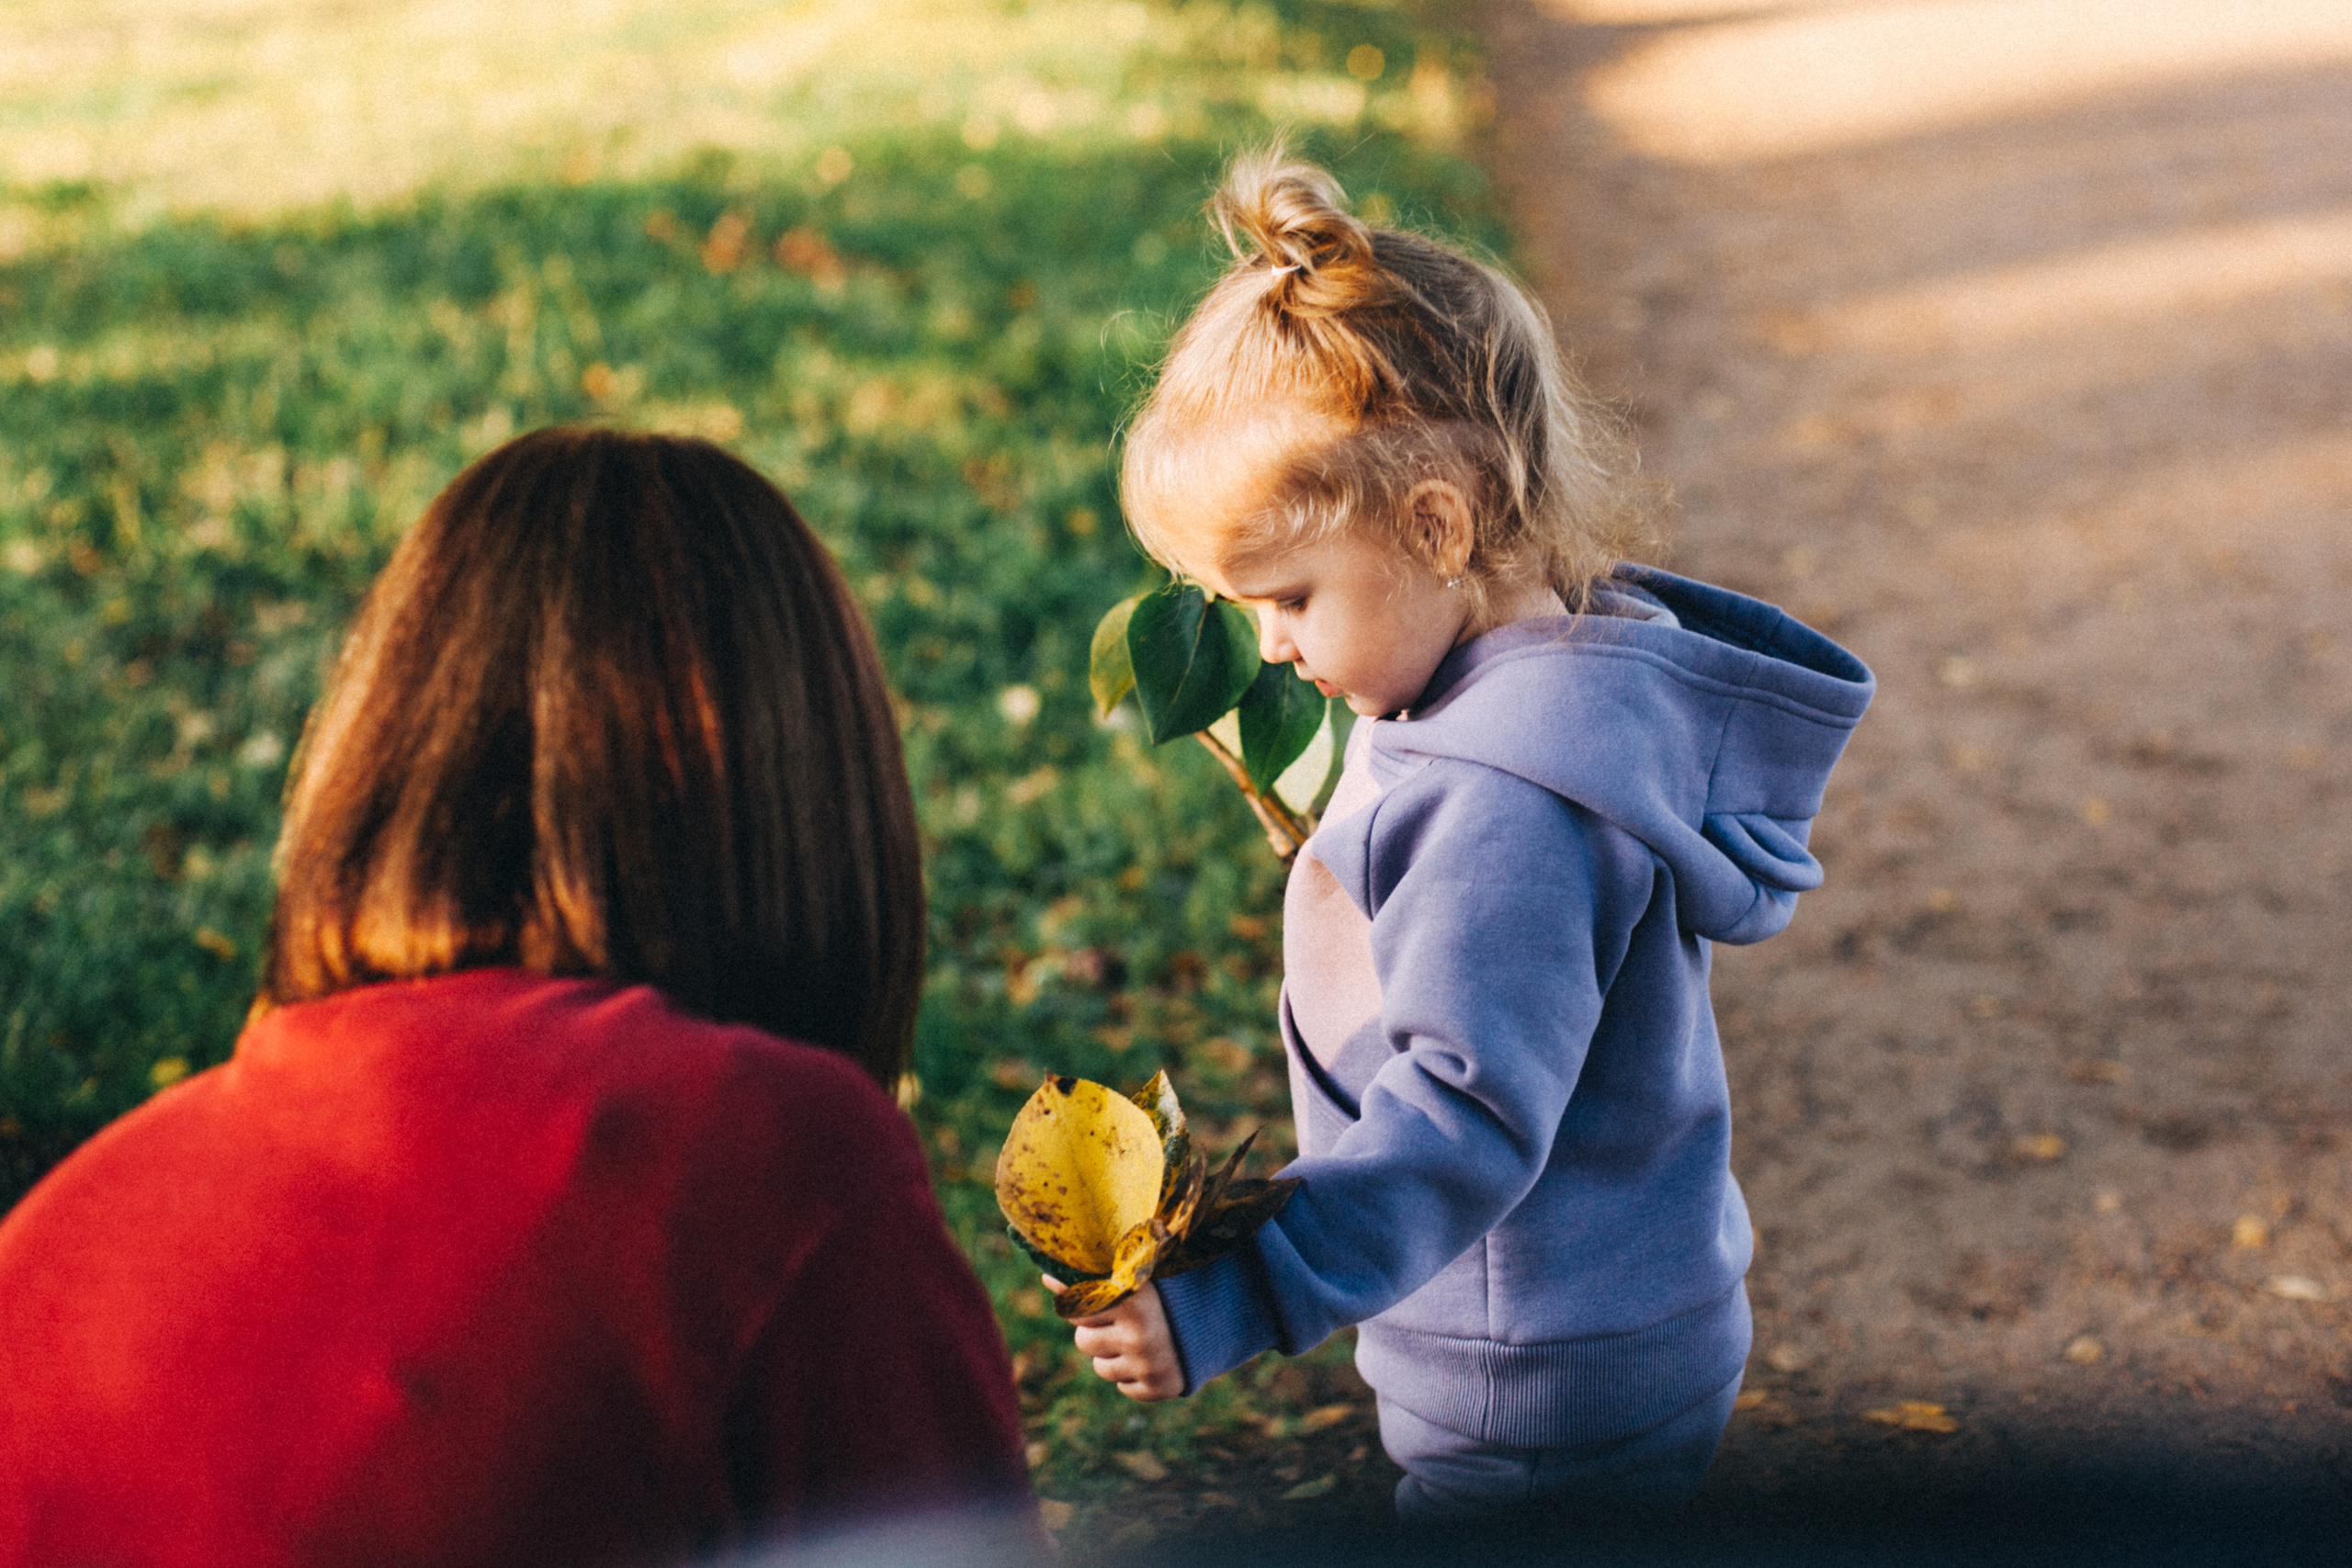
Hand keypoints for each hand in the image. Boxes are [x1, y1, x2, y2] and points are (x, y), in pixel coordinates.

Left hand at [1041, 1276, 1181, 1401]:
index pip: (1078, 1308)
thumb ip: (1095, 1276)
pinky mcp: (1158, 1389)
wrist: (1223, 1319)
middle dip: (1096, 1331)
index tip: (1096, 1301)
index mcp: (1133, 1299)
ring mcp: (1148, 1365)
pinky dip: (1131, 1374)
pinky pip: (1123, 1386)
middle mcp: (1140, 1334)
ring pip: (1100, 1367)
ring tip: (1139, 1338)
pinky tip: (1150, 1356)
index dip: (1083, 1304)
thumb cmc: (1171, 1291)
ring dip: (1112, 1354)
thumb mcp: (1137, 1276)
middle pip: (1083, 1341)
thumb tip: (1047, 1276)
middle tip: (1121, 1320)